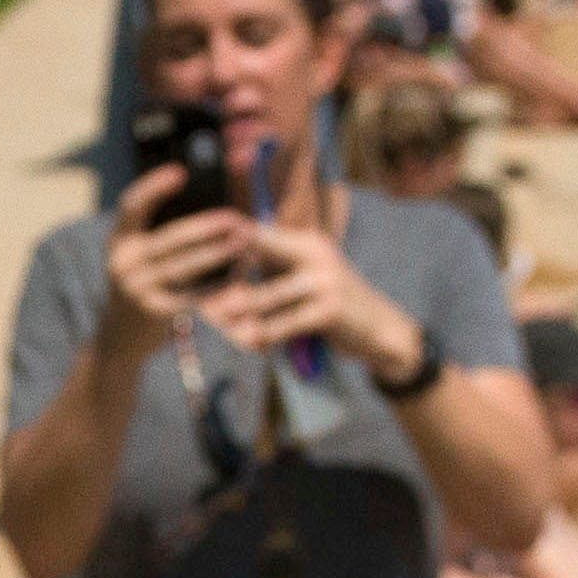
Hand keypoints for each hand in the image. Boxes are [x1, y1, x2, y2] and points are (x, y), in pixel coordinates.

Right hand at [98, 170, 250, 352]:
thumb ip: (161, 234)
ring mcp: (135, 289)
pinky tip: (238, 278)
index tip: (180, 172)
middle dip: (207, 227)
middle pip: (170, 238)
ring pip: (184, 266)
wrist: (119, 339)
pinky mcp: (151, 313)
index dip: (153, 187)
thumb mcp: (139, 258)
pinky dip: (215, 288)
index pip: (131, 206)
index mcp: (118, 241)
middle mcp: (122, 263)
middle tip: (236, 218)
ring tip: (245, 242)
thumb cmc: (142, 287)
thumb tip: (205, 208)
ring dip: (218, 253)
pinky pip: (190, 296)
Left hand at [198, 214, 415, 373]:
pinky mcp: (329, 310)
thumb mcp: (307, 280)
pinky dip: (265, 335)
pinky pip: (287, 324)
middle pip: (262, 255)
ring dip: (240, 309)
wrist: (380, 330)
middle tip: (198, 285)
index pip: (261, 234)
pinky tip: (247, 343)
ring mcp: (325, 281)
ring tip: (214, 317)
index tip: (196, 246)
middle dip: (229, 271)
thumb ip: (275, 271)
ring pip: (270, 295)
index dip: (229, 239)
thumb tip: (228, 274)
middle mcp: (316, 254)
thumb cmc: (332, 306)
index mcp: (306, 242)